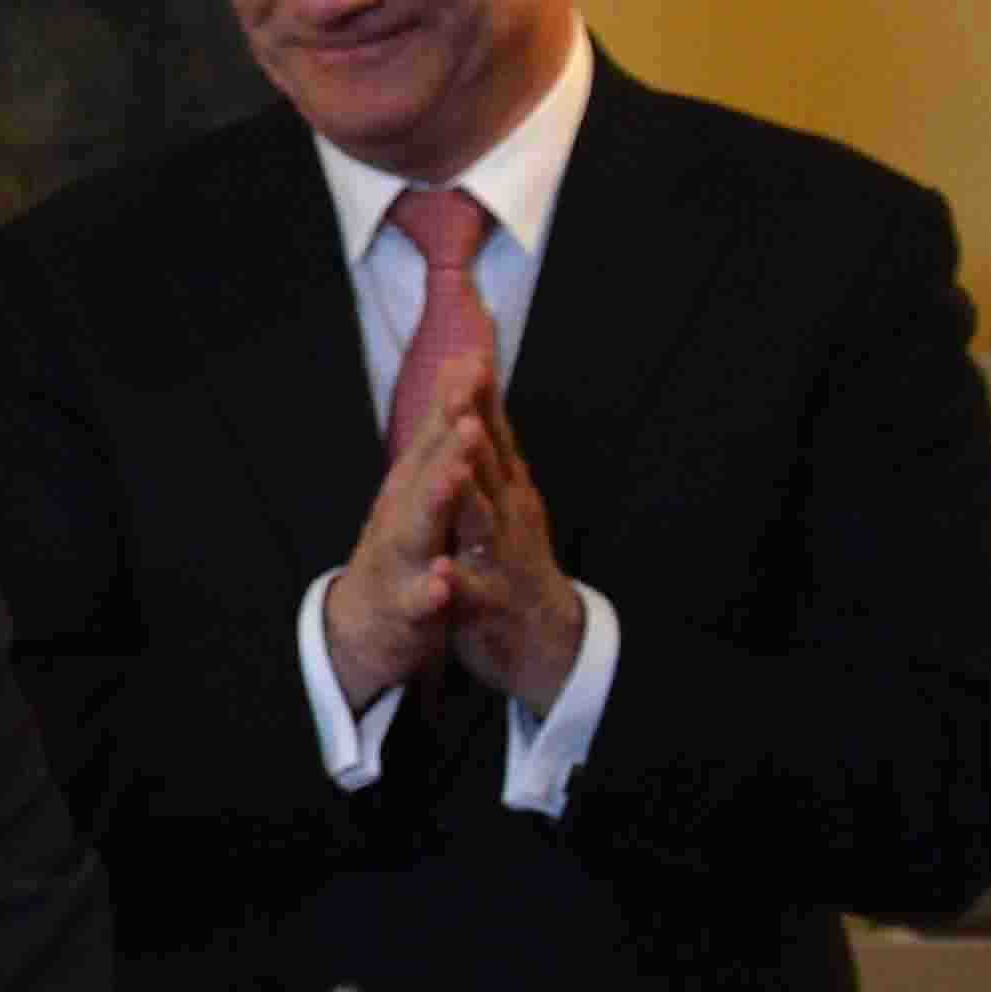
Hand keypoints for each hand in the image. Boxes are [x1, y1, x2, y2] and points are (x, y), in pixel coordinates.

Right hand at [318, 388, 481, 709]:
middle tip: (467, 414)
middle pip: (425, 474)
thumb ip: (440, 430)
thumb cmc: (402, 544)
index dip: (453, 402)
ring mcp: (398, 560)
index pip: (434, 437)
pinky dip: (428, 590)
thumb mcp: (418, 485)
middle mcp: (400, 515)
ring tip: (455, 478)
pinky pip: (416, 599)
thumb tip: (459, 364)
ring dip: (435, 503)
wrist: (365, 622)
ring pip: (417, 529)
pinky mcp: (402, 606)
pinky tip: (441, 582)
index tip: (474, 364)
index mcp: (411, 486)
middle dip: (446, 445)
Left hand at [436, 387, 586, 708]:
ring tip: (457, 464)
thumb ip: (491, 454)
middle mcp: (509, 517)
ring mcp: (501, 559)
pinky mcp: (489, 606)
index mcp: (506, 490)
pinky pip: (471, 595)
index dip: (481, 394)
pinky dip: (457, 584)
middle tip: (469, 383)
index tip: (470, 350)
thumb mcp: (505, 501)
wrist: (545, 642)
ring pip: (483, 523)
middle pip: (492, 464)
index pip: (493, 433)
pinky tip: (445, 575)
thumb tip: (480, 399)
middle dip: (479, 424)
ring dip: (471, 494)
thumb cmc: (514, 560)